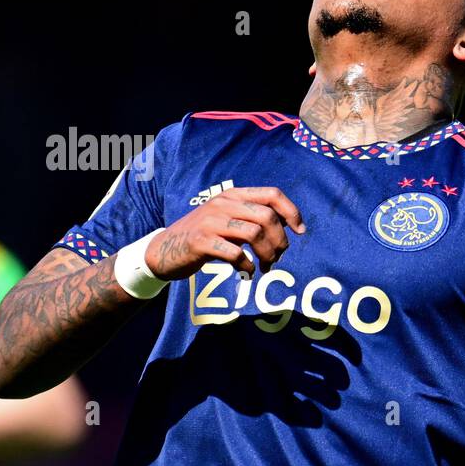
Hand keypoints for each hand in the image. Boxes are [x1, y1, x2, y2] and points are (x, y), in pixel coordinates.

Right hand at [144, 187, 305, 281]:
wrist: (165, 250)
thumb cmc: (205, 236)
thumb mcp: (228, 219)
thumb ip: (253, 217)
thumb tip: (288, 226)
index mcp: (233, 195)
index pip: (272, 194)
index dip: (292, 212)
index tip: (300, 231)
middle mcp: (223, 204)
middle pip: (267, 217)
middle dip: (280, 241)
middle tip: (278, 257)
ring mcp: (211, 222)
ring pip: (254, 234)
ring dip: (267, 255)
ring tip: (265, 267)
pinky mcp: (201, 242)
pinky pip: (235, 253)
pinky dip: (247, 265)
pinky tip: (247, 271)